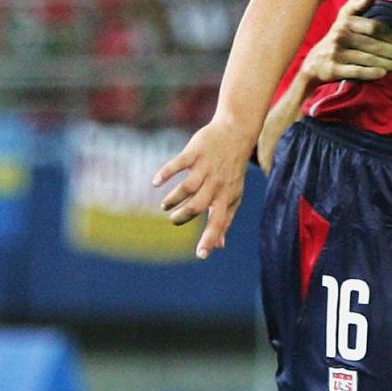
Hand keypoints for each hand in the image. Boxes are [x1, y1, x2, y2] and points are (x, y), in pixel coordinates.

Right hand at [154, 118, 252, 258]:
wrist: (235, 134)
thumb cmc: (232, 170)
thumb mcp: (233, 195)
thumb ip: (225, 220)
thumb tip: (219, 246)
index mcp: (226, 197)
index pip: (219, 222)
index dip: (210, 239)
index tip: (200, 256)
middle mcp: (216, 184)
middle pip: (197, 206)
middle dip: (182, 216)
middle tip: (173, 218)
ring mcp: (205, 168)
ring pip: (186, 188)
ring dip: (173, 199)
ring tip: (165, 204)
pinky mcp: (195, 152)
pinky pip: (178, 164)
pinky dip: (165, 173)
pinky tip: (156, 182)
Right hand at [304, 0, 391, 83]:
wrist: (313, 64)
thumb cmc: (336, 41)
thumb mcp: (342, 21)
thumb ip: (355, 7)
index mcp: (346, 22)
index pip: (372, 27)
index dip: (390, 34)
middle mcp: (340, 35)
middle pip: (373, 44)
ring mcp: (336, 52)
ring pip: (368, 58)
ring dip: (389, 64)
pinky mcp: (333, 69)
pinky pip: (355, 71)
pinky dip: (370, 72)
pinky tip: (383, 74)